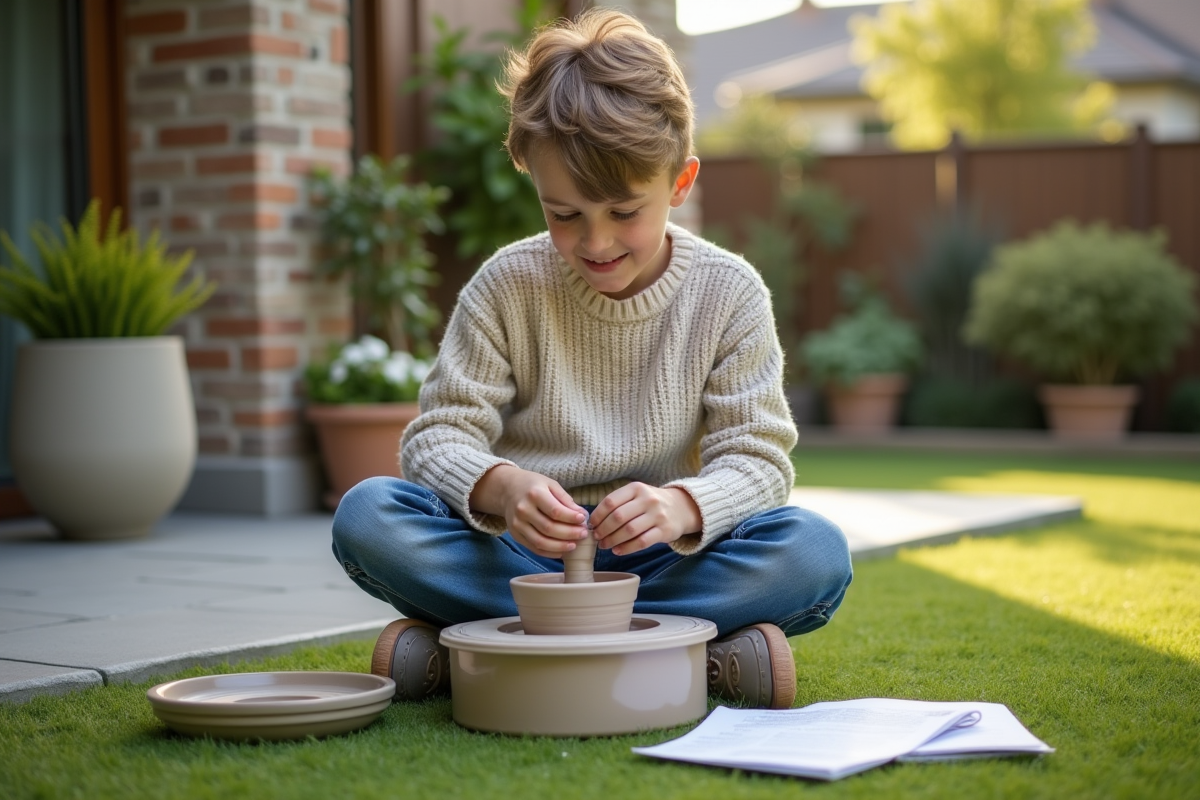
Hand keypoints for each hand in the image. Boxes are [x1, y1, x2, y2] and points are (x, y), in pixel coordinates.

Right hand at [470, 465, 589, 558]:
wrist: (507, 489)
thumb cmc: (532, 486)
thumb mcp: (550, 484)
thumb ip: (565, 500)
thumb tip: (581, 515)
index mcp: (534, 494)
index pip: (555, 511)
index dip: (571, 518)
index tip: (583, 520)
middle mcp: (523, 510)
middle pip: (549, 528)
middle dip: (569, 534)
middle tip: (583, 534)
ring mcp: (517, 524)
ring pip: (541, 542)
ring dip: (560, 546)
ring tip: (574, 545)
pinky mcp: (515, 535)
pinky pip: (534, 548)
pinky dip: (549, 552)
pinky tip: (561, 551)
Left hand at [590, 483, 700, 555]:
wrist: (681, 508)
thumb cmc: (651, 503)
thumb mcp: (636, 495)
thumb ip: (618, 503)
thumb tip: (594, 521)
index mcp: (636, 488)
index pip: (611, 502)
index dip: (598, 515)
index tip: (592, 524)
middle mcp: (648, 500)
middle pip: (618, 517)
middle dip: (603, 530)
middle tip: (596, 537)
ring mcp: (658, 515)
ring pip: (629, 530)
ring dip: (613, 540)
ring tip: (605, 545)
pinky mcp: (664, 531)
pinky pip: (642, 542)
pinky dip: (627, 548)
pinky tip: (618, 551)